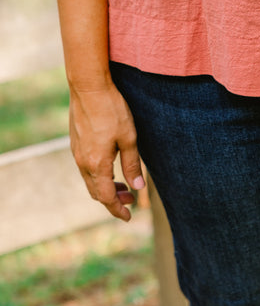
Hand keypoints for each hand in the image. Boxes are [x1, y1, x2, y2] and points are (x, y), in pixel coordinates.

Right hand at [69, 83, 144, 220]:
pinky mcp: (76, 142)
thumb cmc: (112, 110)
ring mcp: (76, 152)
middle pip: (96, 192)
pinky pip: (85, 168)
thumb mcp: (128, 138)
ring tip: (122, 184)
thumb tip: (137, 187)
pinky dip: (98, 174)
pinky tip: (110, 165)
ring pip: (89, 180)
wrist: (89, 88)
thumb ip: (132, 164)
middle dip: (113, 199)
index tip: (128, 217)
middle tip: (130, 198)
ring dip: (105, 186)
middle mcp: (83, 162)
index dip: (117, 209)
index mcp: (97, 164)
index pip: (106, 197)